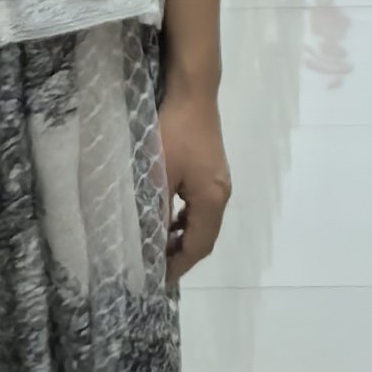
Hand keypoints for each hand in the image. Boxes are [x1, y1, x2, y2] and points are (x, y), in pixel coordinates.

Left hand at [159, 87, 231, 282]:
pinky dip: (185, 219)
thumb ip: (156, 210)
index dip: (179, 265)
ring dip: (182, 237)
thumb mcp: (159, 174)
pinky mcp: (211, 171)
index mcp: (212, 199)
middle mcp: (221, 194)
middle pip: (204, 237)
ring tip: (157, 247)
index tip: (157, 279)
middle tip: (155, 267)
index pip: (198, 245)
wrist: (192, 93)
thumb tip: (149, 243)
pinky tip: (167, 217)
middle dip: (181, 255)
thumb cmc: (173, 133)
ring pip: (202, 222)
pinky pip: (200, 206)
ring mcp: (219, 182)